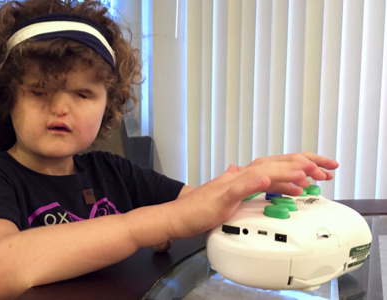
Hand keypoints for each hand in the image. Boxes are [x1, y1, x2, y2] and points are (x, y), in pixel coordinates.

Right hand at [167, 152, 337, 238]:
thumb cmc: (200, 208)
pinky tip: (266, 178)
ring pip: (261, 172)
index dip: (300, 164)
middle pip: (274, 164)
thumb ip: (239, 183)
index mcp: (243, 177)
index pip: (276, 166)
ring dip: (285, 170)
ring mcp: (230, 184)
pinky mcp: (221, 196)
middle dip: (303, 164)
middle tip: (326, 168)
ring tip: (307, 171)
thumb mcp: (226, 194)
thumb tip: (244, 172)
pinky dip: (254, 181)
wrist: (178, 215)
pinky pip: (239, 187)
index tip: (322, 168)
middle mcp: (239, 176)